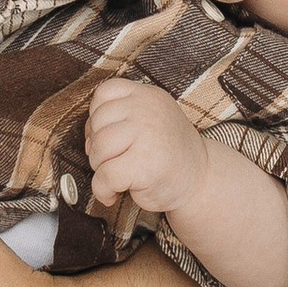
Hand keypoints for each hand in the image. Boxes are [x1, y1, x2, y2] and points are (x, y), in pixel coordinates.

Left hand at [80, 78, 209, 222]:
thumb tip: (87, 138)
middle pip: (97, 123)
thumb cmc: (168, 153)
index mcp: (148, 96)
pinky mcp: (144, 164)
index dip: (98, 117)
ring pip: (98, 149)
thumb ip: (121, 117)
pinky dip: (103, 190)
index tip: (111, 137)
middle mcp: (148, 110)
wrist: (199, 180)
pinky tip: (115, 193)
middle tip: (117, 160)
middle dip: (98, 147)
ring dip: (101, 169)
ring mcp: (147, 135)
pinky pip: (105, 176)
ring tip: (119, 175)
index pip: (104, 93)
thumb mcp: (150, 120)